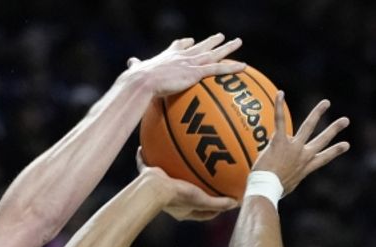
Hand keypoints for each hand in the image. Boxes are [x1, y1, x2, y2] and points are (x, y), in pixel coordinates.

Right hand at [127, 34, 244, 97]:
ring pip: (214, 54)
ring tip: (238, 42)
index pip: (179, 47)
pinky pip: (218, 69)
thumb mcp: (136, 70)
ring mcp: (190, 63)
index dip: (185, 44)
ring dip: (227, 48)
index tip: (190, 40)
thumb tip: (130, 62)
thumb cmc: (136, 79)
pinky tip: (244, 66)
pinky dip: (232, 67)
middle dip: (211, 41)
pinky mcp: (196, 72)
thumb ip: (136, 66)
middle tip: (221, 36)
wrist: (142, 81)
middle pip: (201, 46)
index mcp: (168, 56)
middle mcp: (182, 56)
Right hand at [138, 148, 237, 220]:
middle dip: (195, 187)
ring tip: (181, 159)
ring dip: (173, 170)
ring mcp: (160, 187)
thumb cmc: (176, 196)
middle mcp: (171, 200)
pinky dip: (143, 156)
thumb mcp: (202, 200)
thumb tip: (236, 202)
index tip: (226, 201)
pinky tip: (143, 146)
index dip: (215, 209)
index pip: (203, 212)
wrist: (153, 190)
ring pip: (167, 177)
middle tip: (206, 179)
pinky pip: (145, 163)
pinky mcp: (148, 175)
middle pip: (186, 193)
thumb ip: (218, 203)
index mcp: (183, 209)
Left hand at [251, 93, 349, 193]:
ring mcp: (293, 147)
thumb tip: (279, 176)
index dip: (335, 151)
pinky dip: (279, 107)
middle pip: (322, 140)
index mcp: (305, 167)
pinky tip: (280, 94)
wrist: (266, 190)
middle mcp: (303, 156)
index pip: (324, 158)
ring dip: (318, 113)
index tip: (346, 144)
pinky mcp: (280, 142)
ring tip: (326, 103)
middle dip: (334, 129)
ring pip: (308, 126)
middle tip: (345, 120)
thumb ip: (285, 177)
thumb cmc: (271, 191)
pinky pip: (280, 121)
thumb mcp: (284, 187)